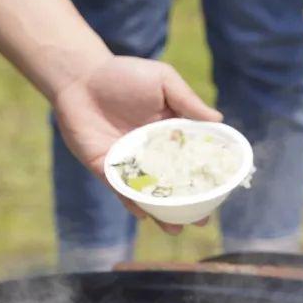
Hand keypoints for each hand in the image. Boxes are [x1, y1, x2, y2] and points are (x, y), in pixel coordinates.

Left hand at [52, 56, 222, 233]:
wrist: (81, 77)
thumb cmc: (123, 75)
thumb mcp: (162, 81)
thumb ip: (187, 101)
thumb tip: (219, 120)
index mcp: (168, 134)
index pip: (191, 161)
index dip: (206, 178)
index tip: (222, 193)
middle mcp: (151, 153)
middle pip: (172, 184)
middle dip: (187, 205)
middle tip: (201, 220)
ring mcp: (128, 163)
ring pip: (148, 194)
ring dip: (161, 213)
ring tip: (174, 227)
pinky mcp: (105, 168)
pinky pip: (121, 189)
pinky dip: (132, 202)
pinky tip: (145, 213)